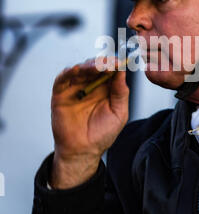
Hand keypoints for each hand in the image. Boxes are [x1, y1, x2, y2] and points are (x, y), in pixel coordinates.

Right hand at [50, 57, 128, 187]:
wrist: (83, 151)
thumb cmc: (102, 134)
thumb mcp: (119, 113)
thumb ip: (121, 93)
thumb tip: (122, 72)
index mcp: (105, 88)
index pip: (109, 70)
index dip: (114, 64)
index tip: (119, 62)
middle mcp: (90, 85)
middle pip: (94, 67)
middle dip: (101, 63)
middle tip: (108, 63)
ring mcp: (74, 88)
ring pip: (79, 70)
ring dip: (87, 65)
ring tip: (96, 66)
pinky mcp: (60, 94)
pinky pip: (62, 79)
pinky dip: (68, 72)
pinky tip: (76, 69)